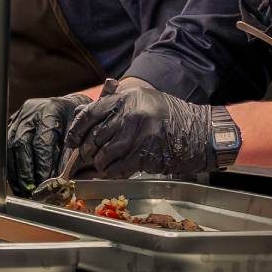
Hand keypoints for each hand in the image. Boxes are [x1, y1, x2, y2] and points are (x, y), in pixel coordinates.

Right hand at [6, 92, 92, 193]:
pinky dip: (11, 167)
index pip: (42, 142)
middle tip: (33, 190)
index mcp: (50, 112)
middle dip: (27, 171)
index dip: (42, 164)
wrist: (64, 106)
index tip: (46, 182)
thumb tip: (61, 179)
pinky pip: (5, 148)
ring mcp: (17, 118)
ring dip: (16, 171)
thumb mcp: (77, 135)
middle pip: (22, 144)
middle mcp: (30, 113)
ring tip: (23, 190)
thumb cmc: (73, 122)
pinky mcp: (10, 125)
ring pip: (10, 147)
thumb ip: (69, 156)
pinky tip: (17, 181)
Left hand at [64, 77, 214, 176]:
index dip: (76, 129)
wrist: (199, 133)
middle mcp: (131, 115)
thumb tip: (86, 118)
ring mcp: (139, 135)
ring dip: (100, 164)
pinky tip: (114, 171)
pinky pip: (119, 168)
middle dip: (88, 151)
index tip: (72, 140)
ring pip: (105, 155)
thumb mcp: (142, 101)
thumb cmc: (168, 117)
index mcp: (127, 99)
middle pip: (95, 137)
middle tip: (87, 156)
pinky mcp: (146, 155)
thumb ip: (116, 106)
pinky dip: (113, 172)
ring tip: (102, 164)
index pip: (90, 113)